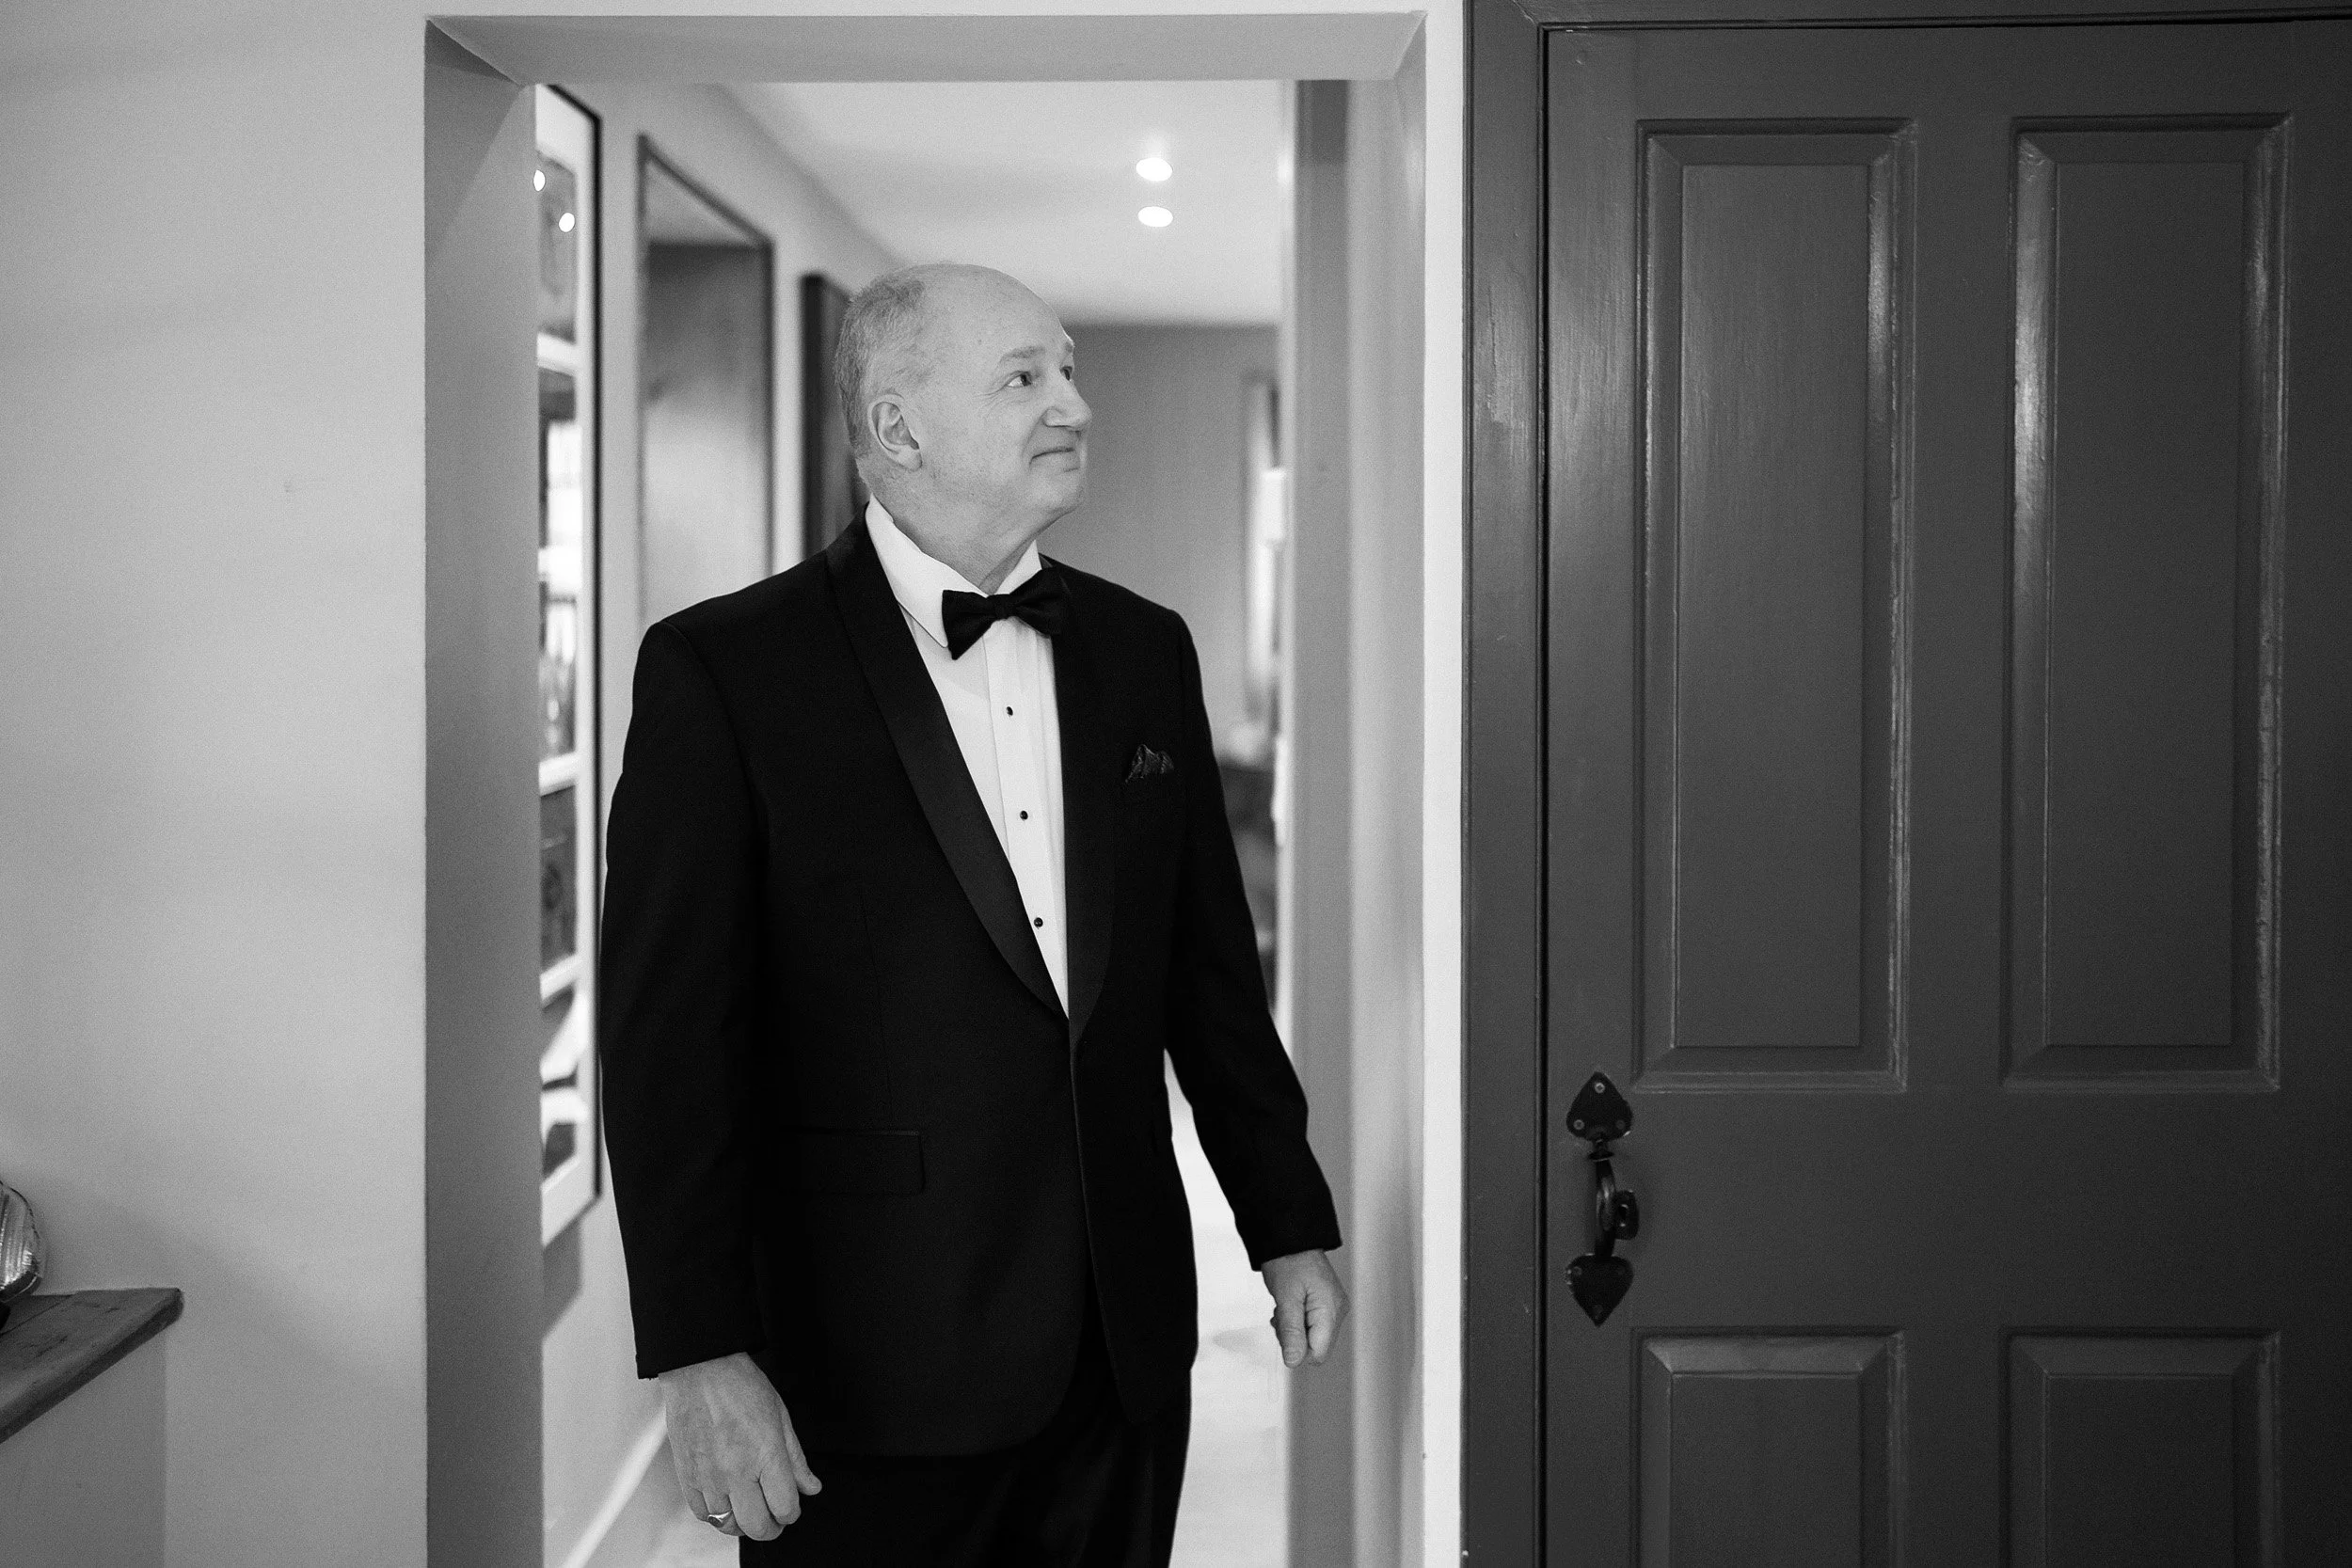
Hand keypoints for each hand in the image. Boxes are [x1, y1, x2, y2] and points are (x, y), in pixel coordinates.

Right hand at [657, 1352, 821, 1539]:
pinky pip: (702, 1513)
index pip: (785, 1507)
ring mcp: (709, 1476)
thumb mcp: (781, 1417)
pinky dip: (715, 1515)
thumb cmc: (740, 1386)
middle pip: (756, 1525)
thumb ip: (796, 1459)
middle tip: (773, 1519)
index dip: (792, 1514)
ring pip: (727, 1525)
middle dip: (770, 1528)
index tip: (790, 1509)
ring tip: (749, 1510)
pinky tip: (725, 1502)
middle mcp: (737, 1471)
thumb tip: (811, 1487)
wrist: (700, 1370)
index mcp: (766, 1455)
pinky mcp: (687, 1476)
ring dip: (742, 1523)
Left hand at [1261, 1249, 1348, 1367]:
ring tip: (1284, 1308)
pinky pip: (1313, 1324)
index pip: (1318, 1354)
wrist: (1291, 1239)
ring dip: (1294, 1328)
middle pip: (1316, 1347)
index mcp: (1331, 1311)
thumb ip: (1291, 1331)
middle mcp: (1338, 1311)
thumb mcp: (1286, 1298)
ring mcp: (1334, 1307)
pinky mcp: (1327, 1304)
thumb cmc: (1289, 1262)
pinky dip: (1298, 1320)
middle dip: (1295, 1338)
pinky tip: (1290, 1307)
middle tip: (1281, 1316)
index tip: (1283, 1330)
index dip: (1297, 1349)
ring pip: (1313, 1337)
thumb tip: (1293, 1361)